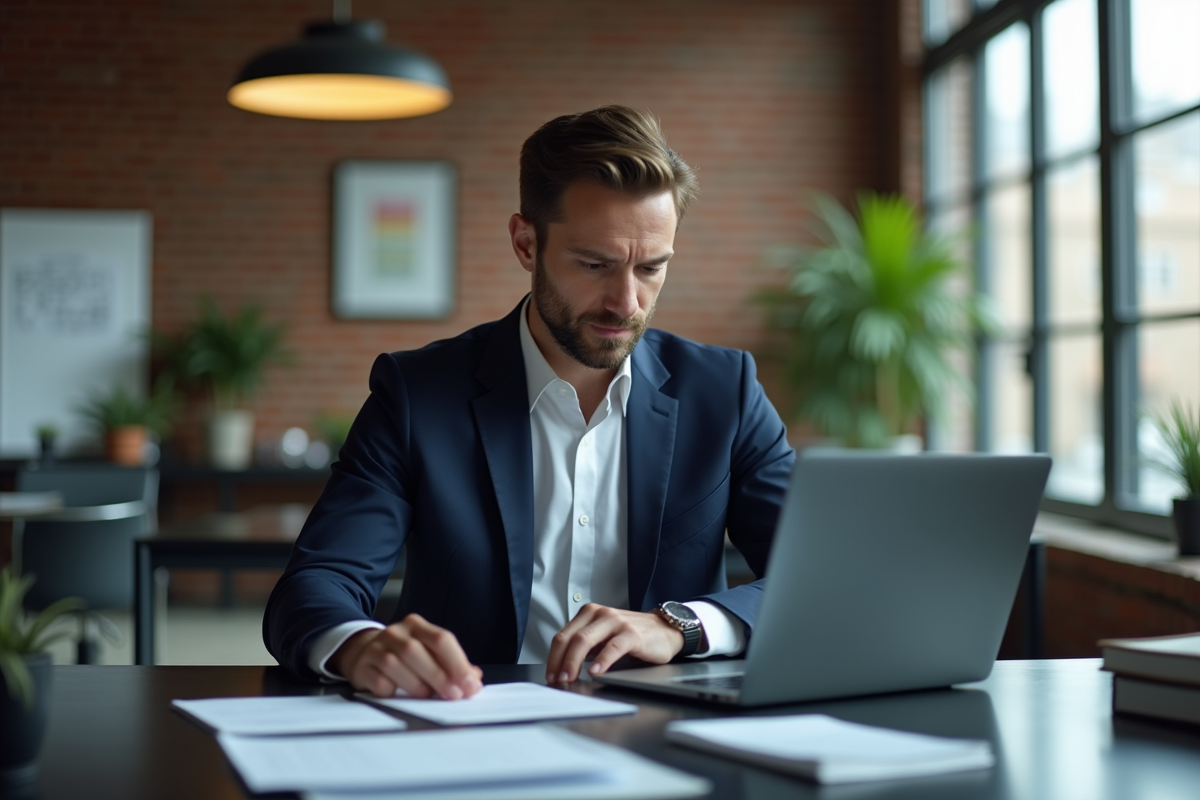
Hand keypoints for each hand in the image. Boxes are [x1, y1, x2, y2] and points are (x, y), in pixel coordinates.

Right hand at [331, 613, 482, 699]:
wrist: (362, 652)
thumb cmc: (403, 655)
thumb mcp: (428, 652)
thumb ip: (451, 664)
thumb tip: (473, 680)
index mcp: (416, 625)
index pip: (441, 639)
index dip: (458, 663)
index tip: (469, 685)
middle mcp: (395, 632)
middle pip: (417, 652)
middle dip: (440, 677)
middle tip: (454, 695)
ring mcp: (376, 648)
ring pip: (396, 665)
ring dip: (417, 685)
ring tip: (427, 695)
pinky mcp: (362, 667)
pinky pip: (379, 681)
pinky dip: (392, 690)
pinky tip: (398, 693)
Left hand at [545, 603, 683, 682]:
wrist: (664, 629)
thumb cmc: (630, 636)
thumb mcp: (603, 637)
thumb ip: (585, 647)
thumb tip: (563, 669)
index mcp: (588, 614)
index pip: (563, 636)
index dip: (553, 658)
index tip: (550, 675)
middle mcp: (600, 614)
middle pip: (571, 638)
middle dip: (560, 661)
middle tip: (557, 680)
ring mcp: (616, 622)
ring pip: (586, 640)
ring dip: (574, 662)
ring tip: (569, 678)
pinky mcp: (632, 634)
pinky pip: (613, 647)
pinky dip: (602, 660)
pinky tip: (596, 672)